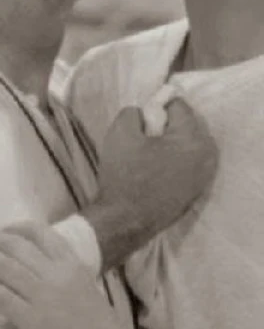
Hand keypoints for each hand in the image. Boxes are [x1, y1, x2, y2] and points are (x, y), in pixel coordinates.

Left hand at [0, 223, 138, 328]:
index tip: (1, 231)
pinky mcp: (32, 320)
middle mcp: (58, 274)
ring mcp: (45, 296)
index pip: (41, 233)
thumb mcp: (88, 293)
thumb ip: (66, 280)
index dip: (15, 228)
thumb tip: (41, 276)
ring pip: (4, 264)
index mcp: (74, 266)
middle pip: (16, 244)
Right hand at [84, 97, 217, 268]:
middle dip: (167, 126)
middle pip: (188, 125)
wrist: (126, 222)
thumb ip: (133, 112)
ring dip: (171, 144)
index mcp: (193, 139)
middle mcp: (208, 156)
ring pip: (189, 145)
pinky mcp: (197, 191)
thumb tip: (143, 114)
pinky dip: (174, 161)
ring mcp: (205, 176)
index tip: (141, 122)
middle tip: (144, 139)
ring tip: (148, 157)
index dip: (156, 107)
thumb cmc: (124, 176)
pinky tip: (154, 172)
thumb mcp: (120, 133)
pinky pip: (188, 164)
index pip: (179, 106)